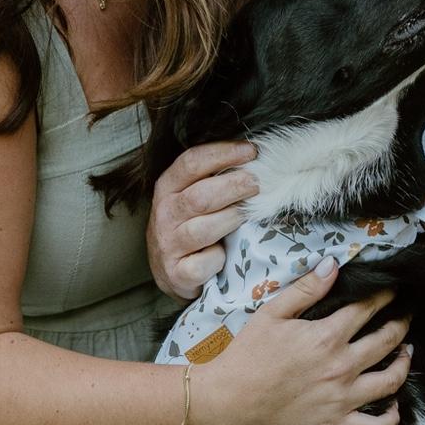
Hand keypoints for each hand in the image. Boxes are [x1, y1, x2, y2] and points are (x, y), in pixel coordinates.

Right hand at [148, 140, 258, 301]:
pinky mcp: (177, 274)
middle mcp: (164, 214)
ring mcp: (169, 245)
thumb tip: (255, 156)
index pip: (191, 162)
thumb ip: (214, 177)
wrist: (171, 271)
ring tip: (250, 212)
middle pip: (201, 196)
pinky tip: (227, 253)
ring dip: (232, 218)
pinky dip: (218, 258)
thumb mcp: (193, 196)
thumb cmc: (191, 224)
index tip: (252, 151)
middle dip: (235, 186)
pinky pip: (203, 263)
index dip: (223, 153)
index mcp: (167, 187)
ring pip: (203, 229)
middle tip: (259, 183)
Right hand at [191, 257, 412, 424]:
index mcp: (327, 337)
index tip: (394, 290)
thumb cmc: (247, 354)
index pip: (368, 309)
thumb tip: (333, 265)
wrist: (229, 400)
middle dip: (401, 324)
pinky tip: (395, 405)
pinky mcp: (336, 424)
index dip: (385, 296)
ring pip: (390, 381)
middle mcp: (342, 367)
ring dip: (404, 364)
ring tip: (406, 352)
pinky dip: (391, 417)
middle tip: (406, 315)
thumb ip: (306, 289)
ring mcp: (342, 399)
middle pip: (387, 341)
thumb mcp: (272, 313)